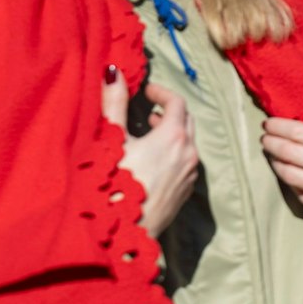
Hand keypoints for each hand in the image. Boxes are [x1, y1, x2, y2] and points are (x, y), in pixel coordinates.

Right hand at [105, 68, 199, 236]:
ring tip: (151, 131)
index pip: (178, 102)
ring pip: (188, 143)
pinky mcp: (186, 192)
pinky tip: (154, 160)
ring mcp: (190, 175)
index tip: (147, 90)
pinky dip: (175, 152)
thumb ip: (115, 104)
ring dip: (173, 132)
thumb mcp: (112, 140)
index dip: (163, 91)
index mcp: (174, 137)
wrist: (123, 231)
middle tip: (152, 108)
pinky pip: (186, 164)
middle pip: (188, 121)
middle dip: (171, 111)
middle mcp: (189, 154)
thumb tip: (114, 72)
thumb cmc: (113, 183)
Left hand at [261, 66, 302, 231]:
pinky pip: (300, 195)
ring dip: (276, 163)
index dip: (279, 127)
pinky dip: (291, 184)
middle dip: (271, 143)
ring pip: (288, 175)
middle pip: (289, 152)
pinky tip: (290, 176)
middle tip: (265, 137)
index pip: (300, 132)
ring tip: (272, 155)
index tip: (269, 123)